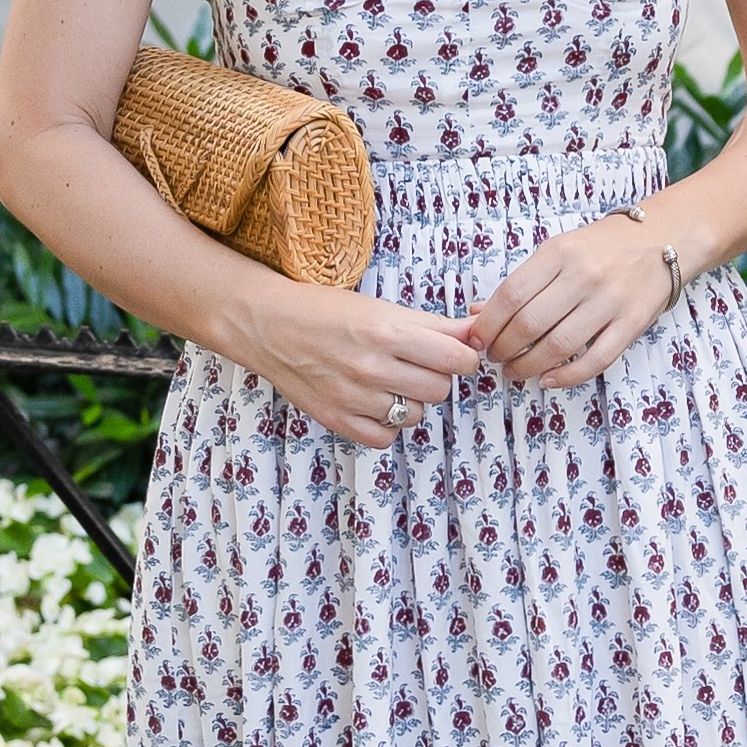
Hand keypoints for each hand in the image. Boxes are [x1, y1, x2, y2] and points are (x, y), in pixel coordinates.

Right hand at [235, 278, 492, 451]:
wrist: (268, 325)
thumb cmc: (326, 311)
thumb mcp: (382, 308)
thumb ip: (433, 324)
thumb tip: (478, 332)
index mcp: (387, 332)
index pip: (457, 359)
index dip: (462, 356)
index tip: (452, 353)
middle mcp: (371, 367)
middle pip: (440, 390)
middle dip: (436, 377)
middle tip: (415, 365)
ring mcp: (353, 398)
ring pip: (415, 416)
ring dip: (410, 401)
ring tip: (389, 381)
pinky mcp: (336, 420)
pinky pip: (385, 438)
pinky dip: (386, 424)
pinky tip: (374, 403)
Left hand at [464, 212, 677, 394]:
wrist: (662, 240)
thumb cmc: (602, 247)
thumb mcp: (559, 251)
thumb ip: (522, 282)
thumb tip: (477, 313)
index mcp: (560, 253)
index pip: (511, 295)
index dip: (488, 324)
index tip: (477, 339)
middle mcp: (584, 276)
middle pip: (530, 324)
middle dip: (503, 348)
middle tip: (495, 357)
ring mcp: (610, 301)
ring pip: (559, 346)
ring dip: (528, 366)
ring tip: (515, 371)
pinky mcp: (631, 324)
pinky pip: (596, 360)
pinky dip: (567, 376)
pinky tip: (549, 379)